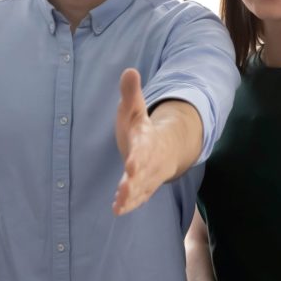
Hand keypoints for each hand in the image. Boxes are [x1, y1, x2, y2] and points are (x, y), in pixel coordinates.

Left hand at [113, 69, 173, 215]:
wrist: (162, 148)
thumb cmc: (141, 128)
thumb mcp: (134, 108)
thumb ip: (131, 93)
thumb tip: (129, 70)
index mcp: (146, 140)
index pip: (143, 149)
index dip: (138, 157)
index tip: (131, 165)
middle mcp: (149, 160)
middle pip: (144, 172)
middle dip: (135, 180)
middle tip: (125, 188)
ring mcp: (148, 175)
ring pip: (142, 187)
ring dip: (131, 196)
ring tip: (120, 204)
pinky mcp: (144, 187)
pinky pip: (139, 197)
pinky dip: (130, 204)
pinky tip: (118, 210)